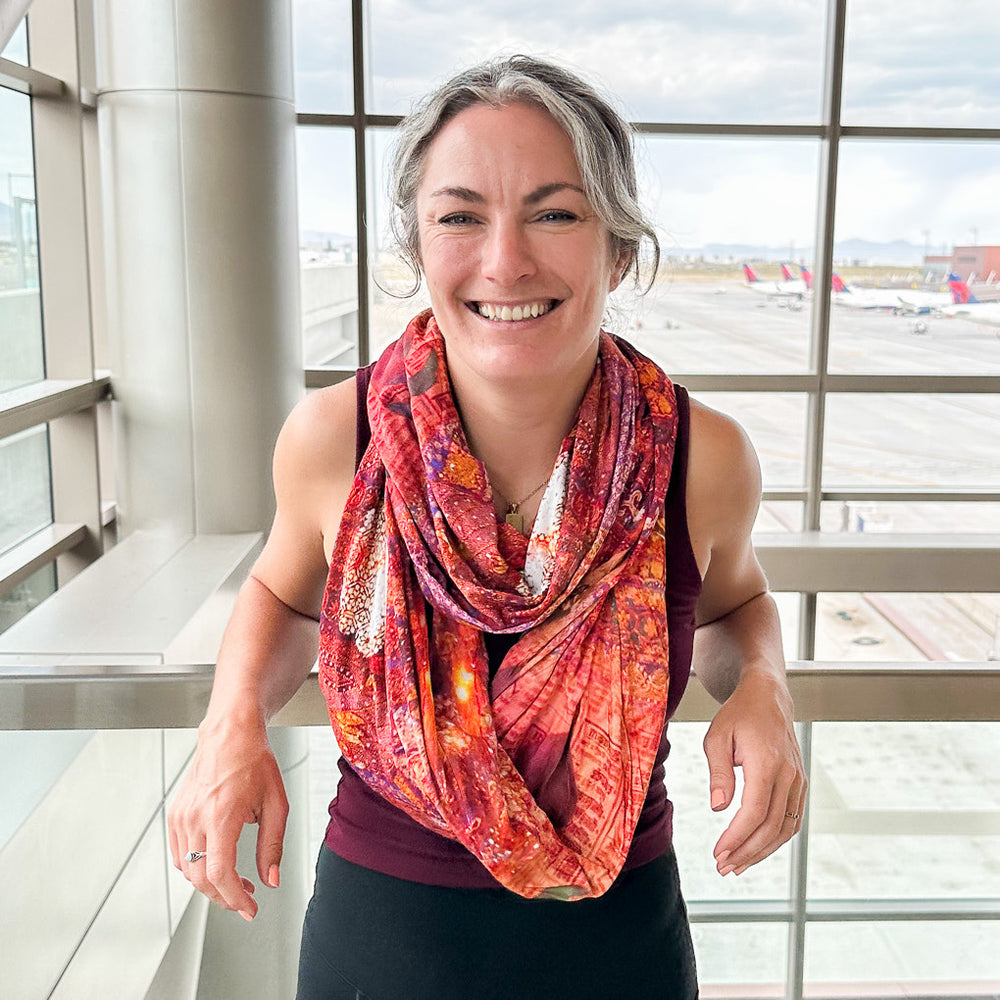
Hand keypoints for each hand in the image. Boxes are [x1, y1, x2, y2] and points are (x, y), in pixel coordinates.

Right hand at [167, 719, 288, 919]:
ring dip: (210, 884)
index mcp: (221, 815)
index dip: (235, 898)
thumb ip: (272, 845)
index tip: (249, 908)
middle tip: (245, 900)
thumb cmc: (253, 761)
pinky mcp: (175, 815)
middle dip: (224, 897)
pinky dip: (195, 868)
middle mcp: (195, 818)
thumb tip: (270, 878)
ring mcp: (181, 816)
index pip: (220, 873)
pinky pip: (178, 854)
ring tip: (235, 883)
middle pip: (201, 878)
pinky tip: (214, 865)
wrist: (230, 735)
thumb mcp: (275, 803)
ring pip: (188, 869)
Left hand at [702, 666, 805, 875]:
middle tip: (723, 867)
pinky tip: (755, 848)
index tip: (718, 852)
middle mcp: (788, 774)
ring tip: (736, 865)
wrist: (768, 698)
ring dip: (761, 851)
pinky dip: (775, 839)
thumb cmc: (738, 715)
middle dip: (747, 851)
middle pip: (771, 826)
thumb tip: (718, 807)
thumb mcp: (717, 737)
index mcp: (767, 762)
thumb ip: (718, 772)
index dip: (737, 837)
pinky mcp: (799, 783)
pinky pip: (792, 818)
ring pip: (785, 828)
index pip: (755, 812)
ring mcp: (798, 780)